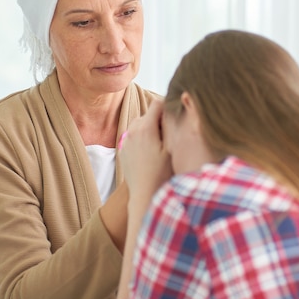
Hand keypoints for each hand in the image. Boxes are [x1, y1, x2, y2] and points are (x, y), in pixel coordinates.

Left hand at [120, 99, 171, 213]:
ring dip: (150, 128)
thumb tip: (173, 109)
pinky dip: (142, 138)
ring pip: (140, 124)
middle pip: (148, 113)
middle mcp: (133, 130)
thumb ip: (171, 125)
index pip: (158, 103)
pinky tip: (150, 153)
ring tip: (160, 144)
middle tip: (170, 134)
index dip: (168, 106)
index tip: (176, 116)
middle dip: (159, 119)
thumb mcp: (172, 148)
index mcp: (146, 127)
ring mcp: (126, 140)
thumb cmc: (163, 173)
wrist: (145, 194)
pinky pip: (134, 136)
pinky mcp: (123, 149)